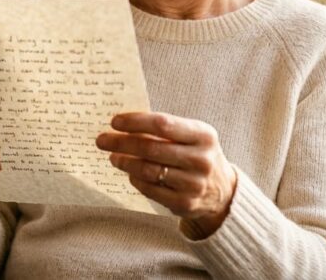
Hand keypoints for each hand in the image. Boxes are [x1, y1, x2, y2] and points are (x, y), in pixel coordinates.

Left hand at [96, 112, 237, 237]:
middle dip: (122, 142)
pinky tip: (130, 173)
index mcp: (204, 135)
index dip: (135, 122)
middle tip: (102, 140)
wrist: (223, 191)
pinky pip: (151, 189)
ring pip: (148, 170)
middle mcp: (202, 159)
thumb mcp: (192, 136)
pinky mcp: (185, 204)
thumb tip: (123, 124)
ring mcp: (195, 184)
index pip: (163, 123)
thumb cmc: (197, 154)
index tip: (115, 121)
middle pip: (151, 147)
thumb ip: (164, 129)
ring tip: (114, 157)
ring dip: (125, 162)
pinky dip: (136, 180)